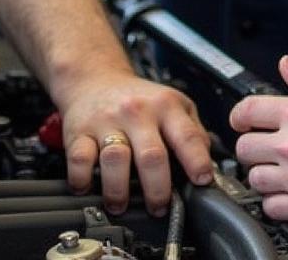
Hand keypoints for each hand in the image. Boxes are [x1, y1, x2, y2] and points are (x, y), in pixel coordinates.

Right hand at [58, 70, 212, 215]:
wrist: (96, 79)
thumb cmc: (139, 98)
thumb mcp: (175, 104)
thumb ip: (193, 131)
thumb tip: (208, 164)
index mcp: (167, 106)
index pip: (188, 136)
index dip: (197, 161)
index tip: (201, 182)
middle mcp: (138, 112)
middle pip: (152, 155)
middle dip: (158, 189)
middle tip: (160, 207)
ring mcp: (108, 121)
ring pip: (116, 159)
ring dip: (119, 190)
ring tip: (122, 205)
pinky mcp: (79, 132)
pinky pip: (80, 161)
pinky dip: (83, 180)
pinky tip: (89, 189)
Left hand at [230, 55, 287, 227]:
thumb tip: (286, 65)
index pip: (248, 110)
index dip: (239, 114)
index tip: (242, 120)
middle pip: (244, 147)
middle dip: (253, 144)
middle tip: (266, 146)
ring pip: (254, 178)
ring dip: (264, 173)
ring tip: (280, 169)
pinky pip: (271, 207)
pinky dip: (276, 200)